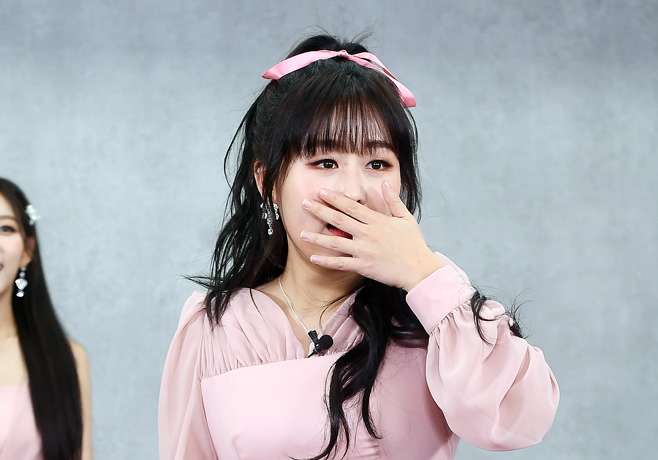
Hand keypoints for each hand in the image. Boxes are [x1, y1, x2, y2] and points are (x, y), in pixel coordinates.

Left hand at [300, 181, 444, 290]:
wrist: (419, 269)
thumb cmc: (414, 244)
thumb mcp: (406, 218)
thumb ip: (393, 200)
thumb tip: (384, 183)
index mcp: (377, 221)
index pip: (351, 206)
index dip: (335, 198)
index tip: (321, 192)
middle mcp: (368, 233)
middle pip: (339, 220)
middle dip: (320, 210)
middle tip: (305, 203)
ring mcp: (364, 250)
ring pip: (335, 242)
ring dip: (317, 237)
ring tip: (301, 233)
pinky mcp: (363, 266)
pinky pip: (340, 263)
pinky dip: (326, 261)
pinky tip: (313, 257)